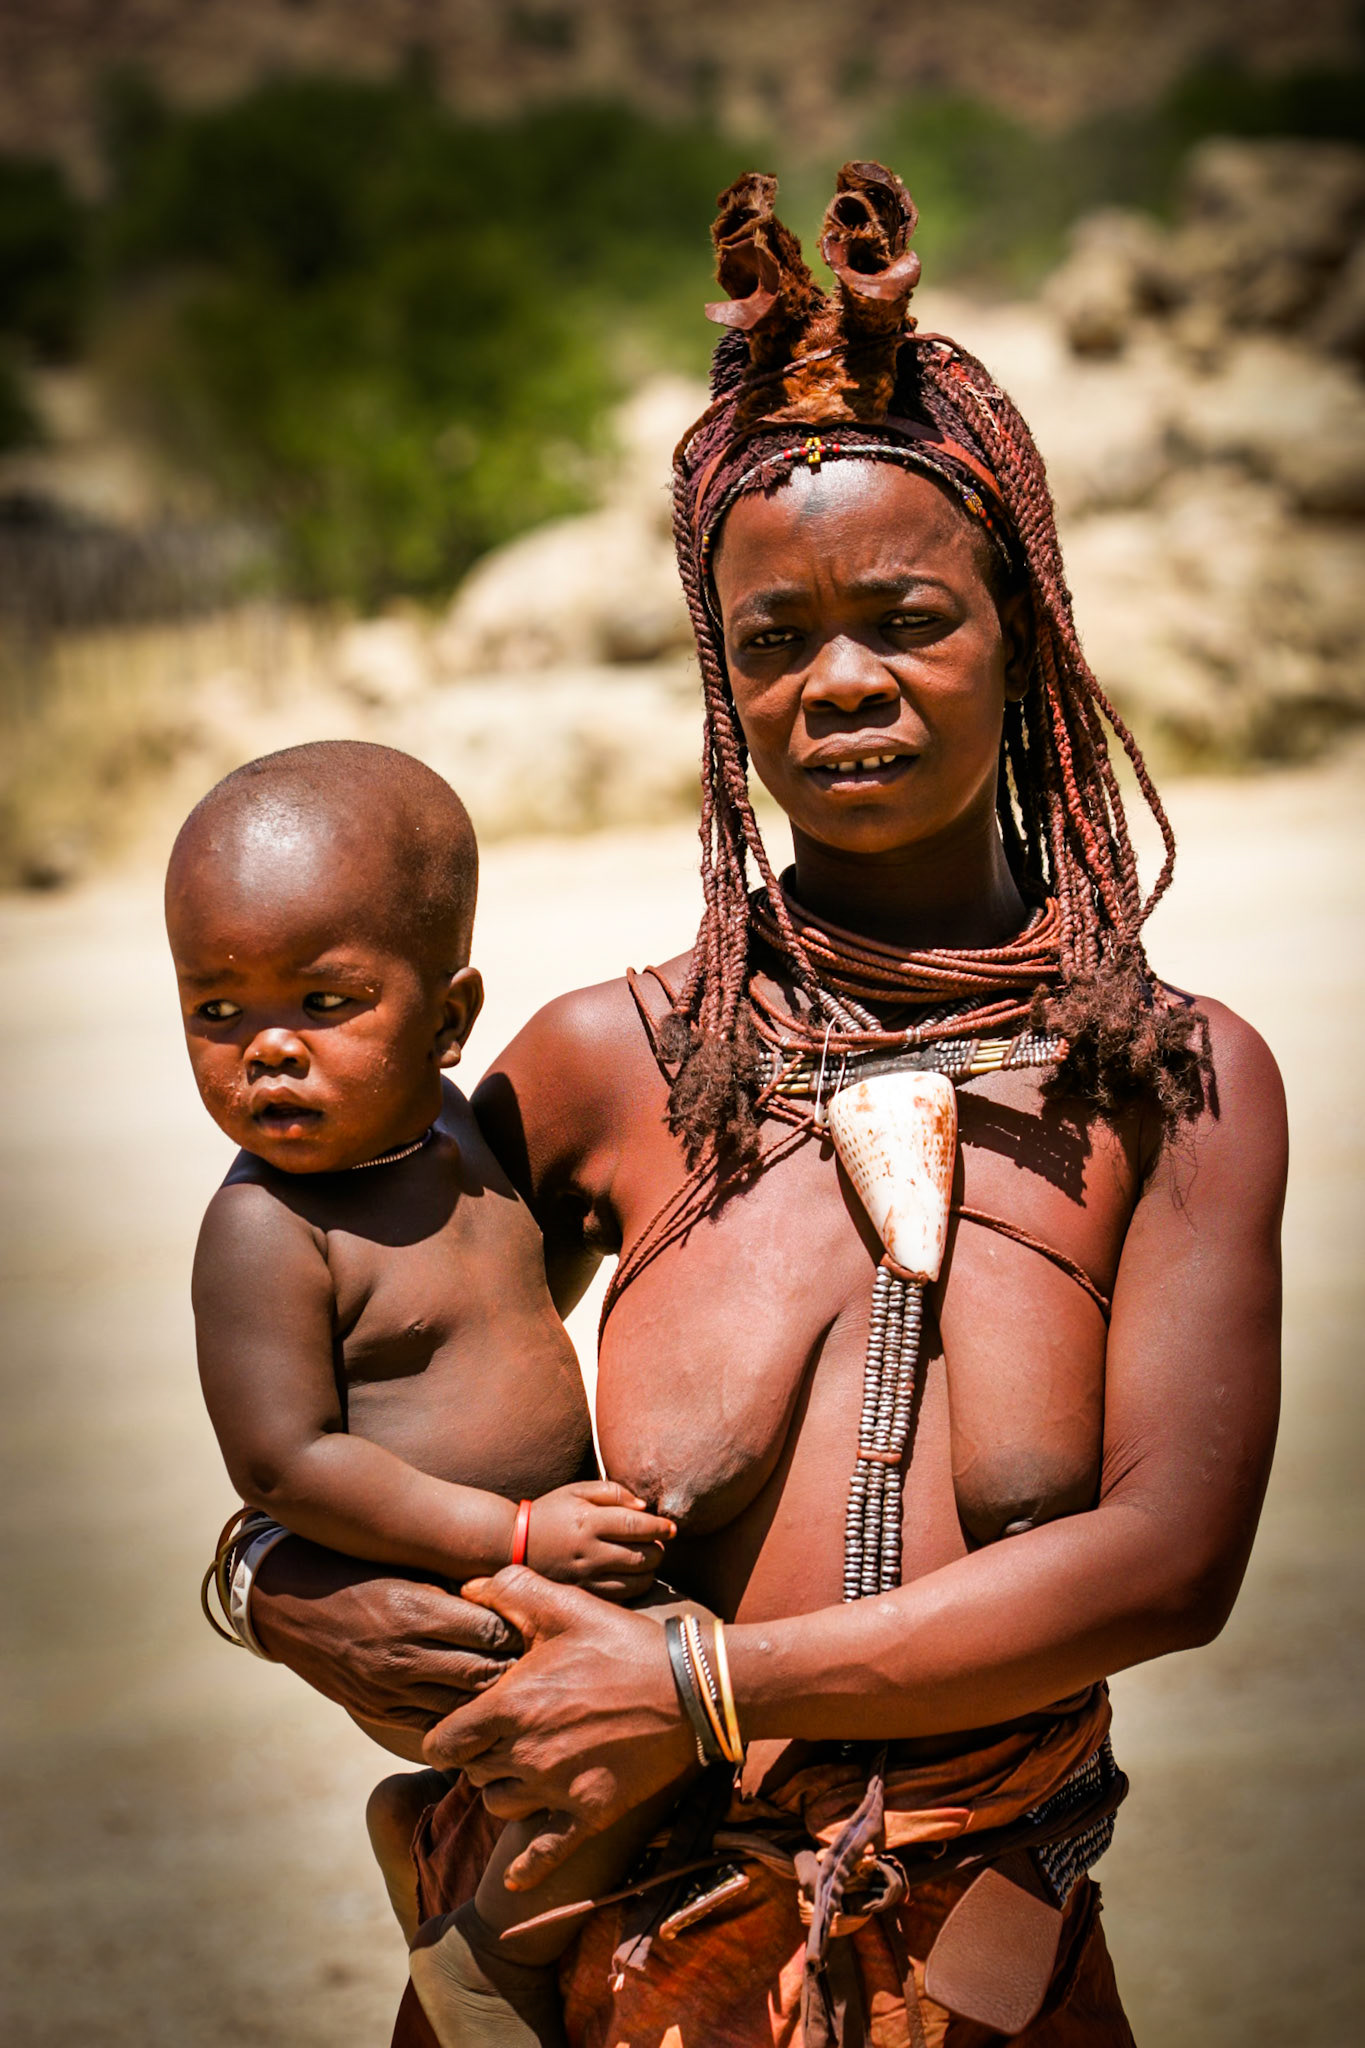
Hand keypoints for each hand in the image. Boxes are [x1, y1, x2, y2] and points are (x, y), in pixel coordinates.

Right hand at [251, 1536, 516, 1733]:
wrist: (290, 1605)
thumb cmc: (356, 1574)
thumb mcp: (405, 1570)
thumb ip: (451, 1593)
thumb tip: (505, 1602)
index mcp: (416, 1611)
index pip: (491, 1631)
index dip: (516, 1631)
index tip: (531, 1627)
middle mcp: (404, 1654)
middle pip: (483, 1673)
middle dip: (512, 1668)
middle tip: (533, 1662)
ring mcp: (388, 1688)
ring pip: (460, 1706)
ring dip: (487, 1698)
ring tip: (509, 1687)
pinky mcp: (376, 1709)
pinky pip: (430, 1723)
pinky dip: (454, 1715)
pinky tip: (471, 1705)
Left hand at [423, 1567, 695, 1887]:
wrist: (690, 1689)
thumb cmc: (623, 1644)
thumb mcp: (566, 1606)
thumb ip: (511, 1590)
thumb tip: (469, 1586)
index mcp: (511, 1706)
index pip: (443, 1743)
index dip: (446, 1735)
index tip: (463, 1725)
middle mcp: (525, 1753)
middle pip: (470, 1773)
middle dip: (478, 1756)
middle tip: (499, 1738)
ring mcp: (556, 1789)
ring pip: (498, 1806)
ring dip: (502, 1790)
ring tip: (522, 1769)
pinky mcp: (587, 1814)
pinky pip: (543, 1855)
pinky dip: (525, 1870)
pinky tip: (513, 1881)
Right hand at [528, 1480, 675, 1601]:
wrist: (514, 1543)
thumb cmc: (551, 1512)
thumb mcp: (577, 1491)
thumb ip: (612, 1492)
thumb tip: (644, 1508)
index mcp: (589, 1521)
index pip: (637, 1526)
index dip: (660, 1527)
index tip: (672, 1528)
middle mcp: (589, 1551)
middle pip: (641, 1556)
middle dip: (659, 1550)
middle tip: (658, 1543)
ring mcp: (586, 1576)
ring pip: (635, 1581)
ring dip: (649, 1570)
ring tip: (646, 1559)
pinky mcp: (582, 1592)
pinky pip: (620, 1595)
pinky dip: (634, 1586)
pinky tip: (632, 1575)